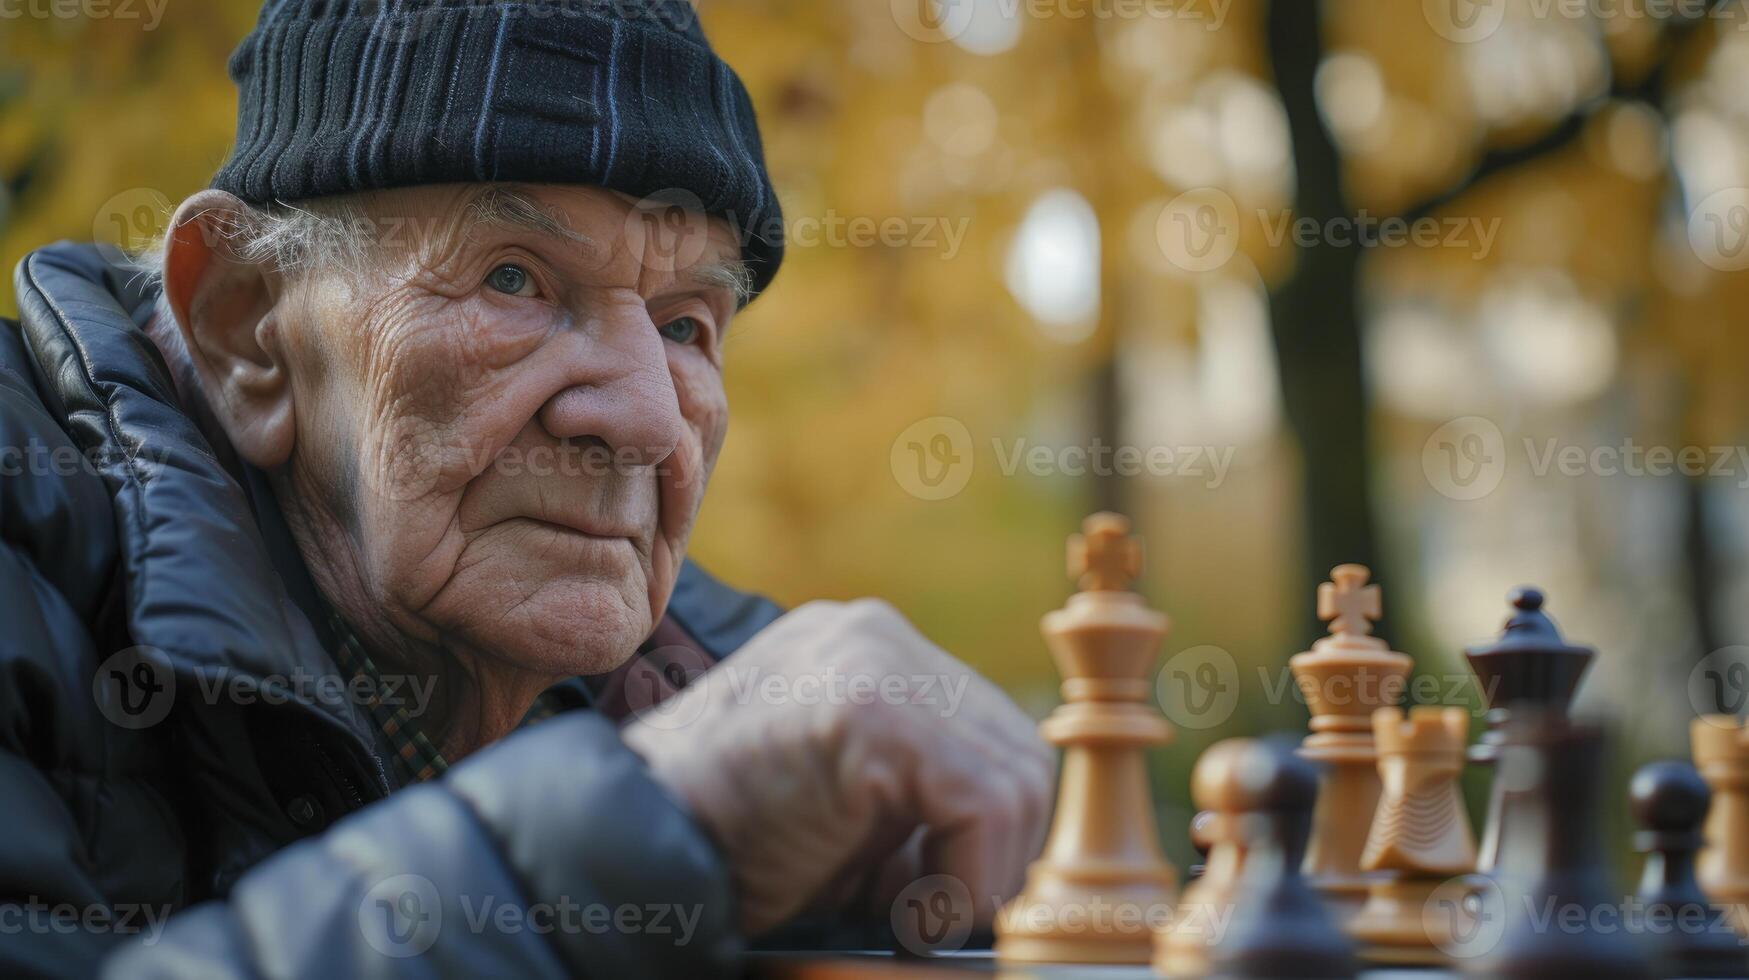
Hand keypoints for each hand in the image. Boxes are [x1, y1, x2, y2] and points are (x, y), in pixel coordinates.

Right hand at [622, 599, 1053, 935]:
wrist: (618, 848)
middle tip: (914, 908)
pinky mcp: (871, 706)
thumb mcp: (840, 799)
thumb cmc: (721, 840)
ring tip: (894, 906)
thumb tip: (1012, 842)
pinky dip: (959, 881)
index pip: (989, 730)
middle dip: (990, 850)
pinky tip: (896, 909)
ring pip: (1017, 778)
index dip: (980, 829)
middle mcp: (874, 633)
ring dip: (973, 870)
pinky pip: (985, 805)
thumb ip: (914, 791)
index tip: (923, 889)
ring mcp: (874, 659)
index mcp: (864, 646)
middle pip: (1017, 749)